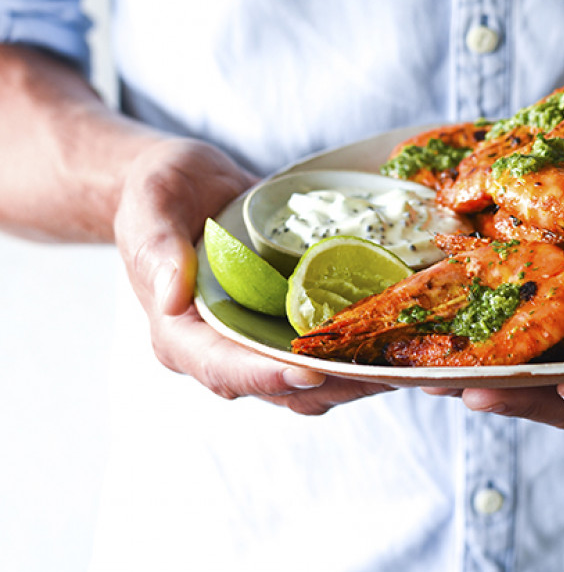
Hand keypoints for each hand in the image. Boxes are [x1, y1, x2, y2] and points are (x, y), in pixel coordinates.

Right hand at [114, 138, 393, 412]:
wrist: (185, 184)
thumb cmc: (159, 190)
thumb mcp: (150, 202)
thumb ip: (156, 245)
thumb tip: (172, 295)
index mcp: (180, 335)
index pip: (223, 370)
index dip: (266, 375)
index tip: (311, 372)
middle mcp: (222, 349)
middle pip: (280, 387)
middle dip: (334, 383)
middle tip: (386, 371)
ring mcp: (259, 340)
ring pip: (313, 380)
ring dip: (358, 374)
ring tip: (406, 358)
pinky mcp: (289, 323)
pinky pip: (328, 350)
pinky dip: (363, 346)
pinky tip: (403, 329)